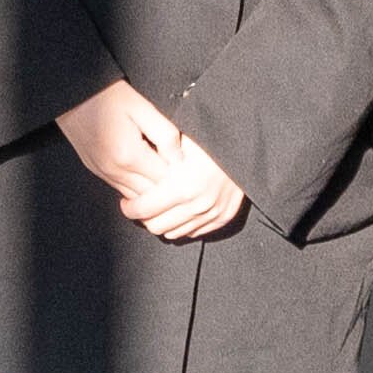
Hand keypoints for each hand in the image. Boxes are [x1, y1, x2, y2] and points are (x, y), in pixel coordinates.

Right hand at [55, 78, 179, 199]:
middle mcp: (114, 170)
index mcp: (129, 155)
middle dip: (169, 187)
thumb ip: (165, 134)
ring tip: (166, 174)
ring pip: (136, 198)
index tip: (191, 166)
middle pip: (152, 195)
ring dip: (152, 191)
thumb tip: (180, 158)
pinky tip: (145, 173)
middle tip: (182, 174)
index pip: (165, 181)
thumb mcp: (142, 107)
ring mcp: (103, 173)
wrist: (70, 93)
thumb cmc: (109, 95)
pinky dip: (137, 188)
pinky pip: (122, 191)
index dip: (180, 175)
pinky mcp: (95, 170)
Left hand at [120, 126, 248, 242]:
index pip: (144, 209)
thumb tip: (132, 166)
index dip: (129, 207)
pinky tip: (178, 211)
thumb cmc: (210, 140)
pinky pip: (193, 232)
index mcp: (182, 186)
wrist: (246, 147)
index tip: (126, 202)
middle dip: (143, 217)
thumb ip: (157, 158)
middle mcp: (197, 205)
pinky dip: (182, 225)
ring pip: (173, 233)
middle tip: (138, 206)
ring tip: (158, 209)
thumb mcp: (180, 142)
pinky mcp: (223, 218)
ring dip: (162, 223)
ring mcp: (211, 215)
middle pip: (155, 226)